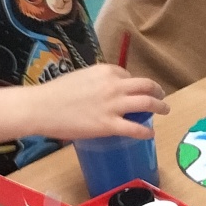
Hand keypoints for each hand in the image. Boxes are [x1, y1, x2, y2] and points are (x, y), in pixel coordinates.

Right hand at [29, 65, 167, 139]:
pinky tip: (150, 134)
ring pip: (147, 103)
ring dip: (160, 107)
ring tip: (165, 110)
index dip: (134, 83)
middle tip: (161, 97)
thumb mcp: (80, 77)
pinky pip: (135, 128)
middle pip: (146, 85)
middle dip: (157, 91)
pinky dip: (146, 131)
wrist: (40, 107)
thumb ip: (96, 82)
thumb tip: (104, 91)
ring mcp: (113, 105)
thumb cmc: (54, 93)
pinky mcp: (109, 125)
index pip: (128, 75)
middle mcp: (114, 85)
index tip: (135, 90)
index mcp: (106, 71)